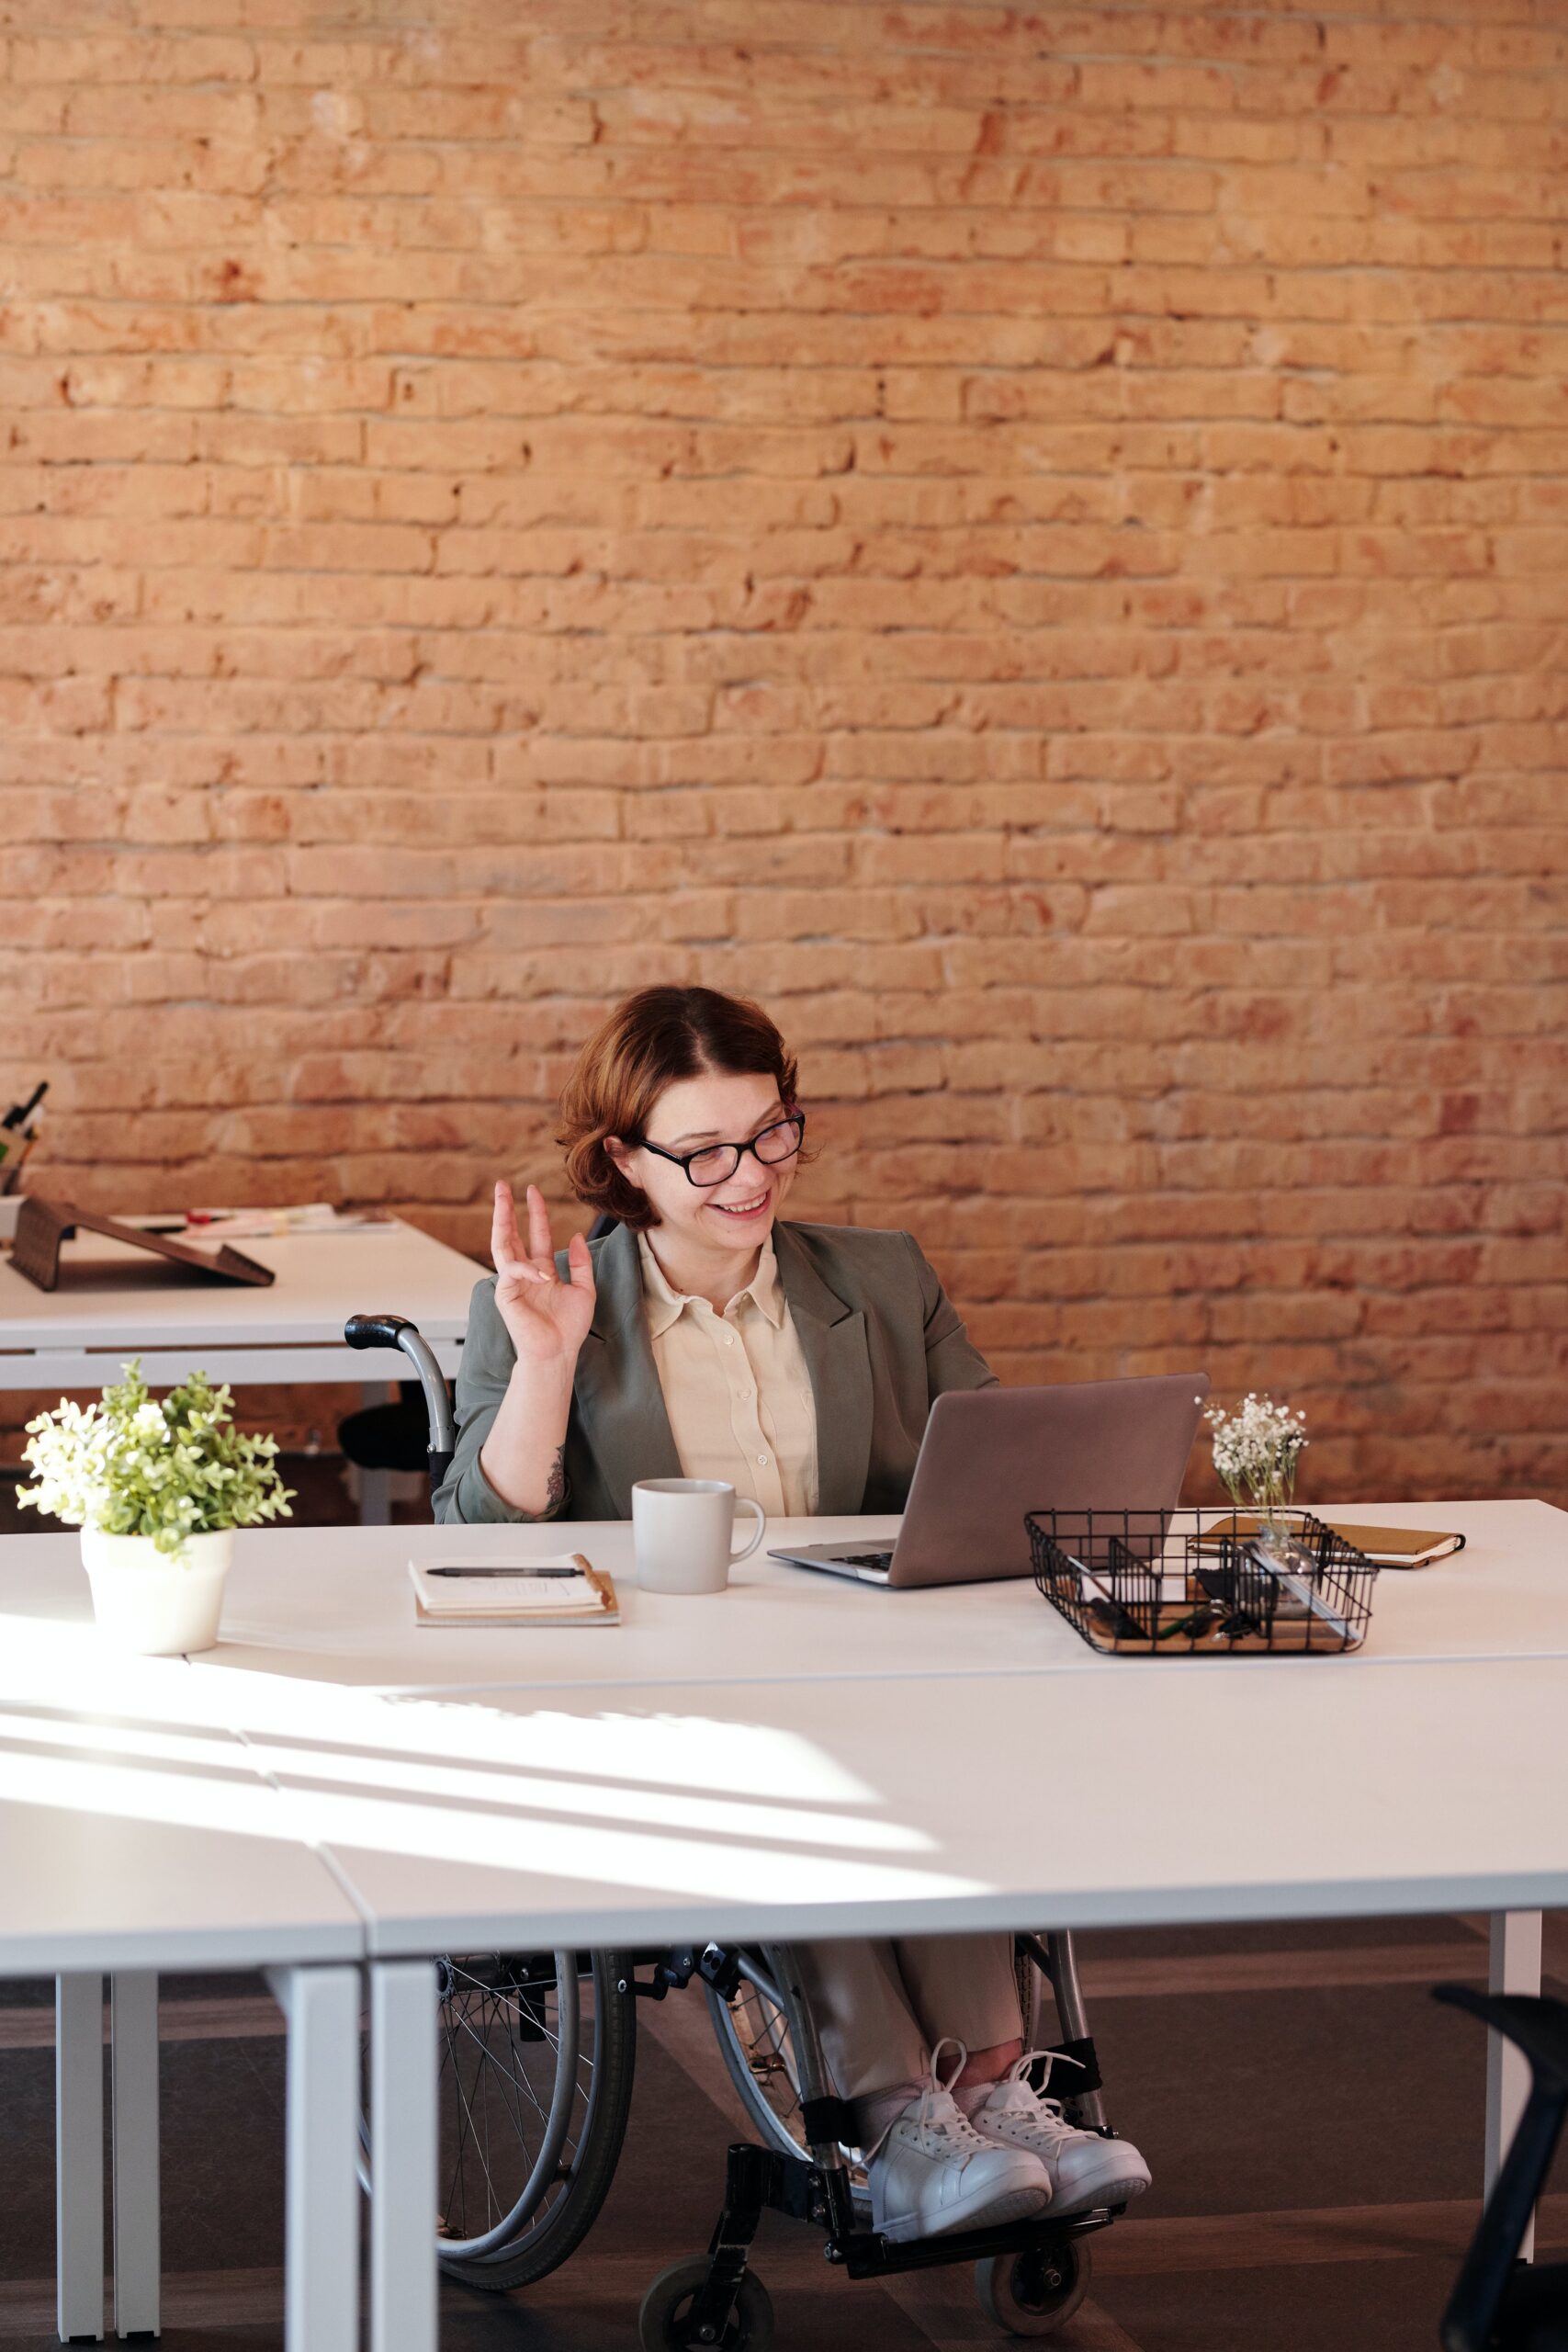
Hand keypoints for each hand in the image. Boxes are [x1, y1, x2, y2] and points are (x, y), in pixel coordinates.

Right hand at [490, 1181, 596, 1371]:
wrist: (558, 1353)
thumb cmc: (569, 1328)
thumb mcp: (584, 1289)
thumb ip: (581, 1263)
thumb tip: (576, 1235)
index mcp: (541, 1270)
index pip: (536, 1235)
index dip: (535, 1213)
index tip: (532, 1191)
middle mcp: (524, 1273)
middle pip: (510, 1234)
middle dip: (505, 1209)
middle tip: (503, 1185)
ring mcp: (512, 1283)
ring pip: (501, 1245)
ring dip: (501, 1220)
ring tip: (502, 1199)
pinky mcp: (505, 1295)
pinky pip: (512, 1272)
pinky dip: (528, 1269)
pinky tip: (543, 1273)